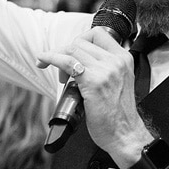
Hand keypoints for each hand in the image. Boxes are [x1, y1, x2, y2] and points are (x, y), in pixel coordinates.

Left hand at [35, 28, 148, 164]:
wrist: (125, 134)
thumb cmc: (119, 114)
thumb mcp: (119, 82)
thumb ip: (106, 68)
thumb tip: (80, 61)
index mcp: (124, 58)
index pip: (98, 34)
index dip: (79, 40)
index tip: (71, 51)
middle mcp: (116, 60)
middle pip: (81, 41)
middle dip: (66, 52)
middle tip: (62, 70)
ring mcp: (106, 70)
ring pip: (72, 49)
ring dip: (57, 57)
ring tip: (59, 75)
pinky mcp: (93, 81)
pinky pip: (66, 61)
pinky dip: (50, 58)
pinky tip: (43, 61)